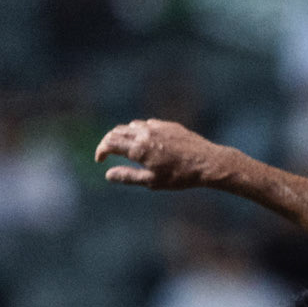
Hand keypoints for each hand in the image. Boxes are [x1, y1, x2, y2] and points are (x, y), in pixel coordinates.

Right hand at [96, 119, 228, 190]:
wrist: (207, 163)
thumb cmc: (181, 177)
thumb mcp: (153, 182)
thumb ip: (128, 176)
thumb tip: (108, 175)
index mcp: (138, 148)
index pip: (109, 143)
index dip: (101, 151)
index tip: (100, 160)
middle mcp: (144, 133)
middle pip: (117, 131)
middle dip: (109, 141)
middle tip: (108, 153)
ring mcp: (156, 126)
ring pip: (131, 126)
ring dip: (124, 135)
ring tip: (126, 148)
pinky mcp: (167, 124)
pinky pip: (147, 124)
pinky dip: (140, 131)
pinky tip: (146, 142)